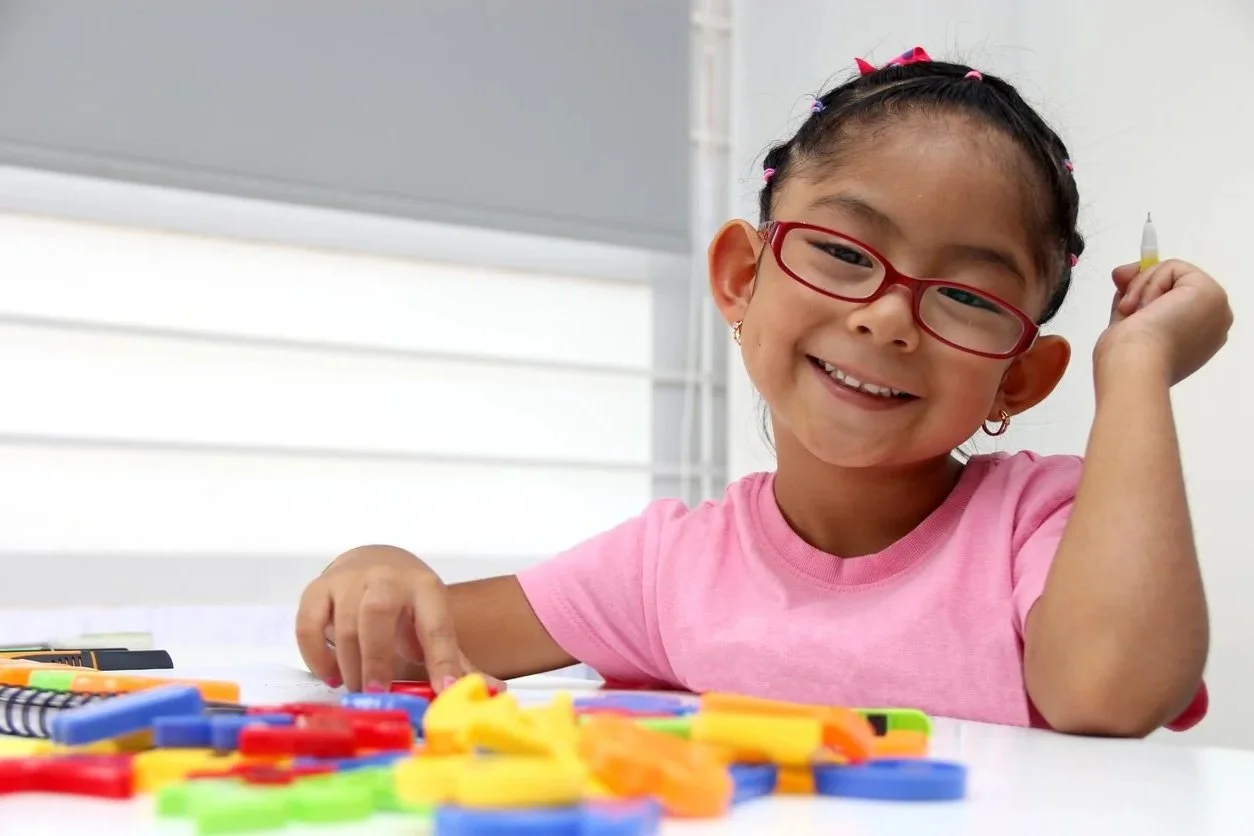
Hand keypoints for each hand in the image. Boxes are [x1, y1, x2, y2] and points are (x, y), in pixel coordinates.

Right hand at [295, 545, 500, 693]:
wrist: (374, 562)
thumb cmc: (408, 606)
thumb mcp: (434, 624)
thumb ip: (456, 661)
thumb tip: (495, 692)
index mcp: (425, 589)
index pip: (437, 624)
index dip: (442, 660)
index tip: (444, 690)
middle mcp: (386, 578)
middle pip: (377, 612)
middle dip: (376, 657)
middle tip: (376, 695)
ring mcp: (348, 580)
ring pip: (343, 622)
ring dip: (349, 665)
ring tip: (358, 691)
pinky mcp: (318, 589)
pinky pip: (308, 624)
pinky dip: (316, 655)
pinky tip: (333, 675)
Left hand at [1096, 259, 1232, 384]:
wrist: (1134, 367)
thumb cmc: (1126, 357)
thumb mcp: (1126, 322)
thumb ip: (1131, 296)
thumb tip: (1122, 273)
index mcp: (1198, 337)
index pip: (1172, 300)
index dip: (1145, 295)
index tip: (1124, 303)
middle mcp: (1213, 322)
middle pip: (1174, 285)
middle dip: (1141, 288)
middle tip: (1126, 309)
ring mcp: (1216, 307)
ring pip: (1171, 274)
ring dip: (1142, 289)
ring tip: (1135, 315)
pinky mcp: (1210, 292)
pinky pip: (1173, 267)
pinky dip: (1150, 283)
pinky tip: (1146, 307)